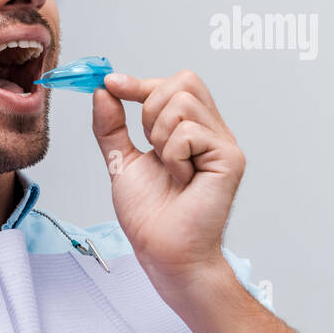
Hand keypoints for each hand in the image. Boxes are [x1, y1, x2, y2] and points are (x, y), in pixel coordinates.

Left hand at [90, 69, 244, 294]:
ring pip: (183, 103)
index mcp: (190, 129)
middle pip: (183, 82)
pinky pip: (189, 133)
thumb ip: (111, 125)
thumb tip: (104, 90)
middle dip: (150, 109)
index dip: (140, 82)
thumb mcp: (121, 160)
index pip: (173, 84)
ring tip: (168, 169)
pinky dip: (171, 157)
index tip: (110, 84)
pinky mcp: (230, 158)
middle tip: (150, 147)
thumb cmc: (149, 215)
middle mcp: (211, 131)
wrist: (163, 250)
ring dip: (159, 137)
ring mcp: (223, 143)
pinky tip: (181, 179)